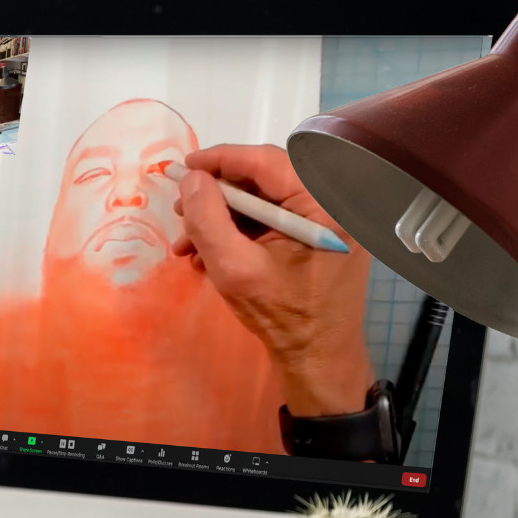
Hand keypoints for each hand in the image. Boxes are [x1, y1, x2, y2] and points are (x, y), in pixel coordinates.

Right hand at [171, 144, 374, 416]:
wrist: (319, 357)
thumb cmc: (282, 316)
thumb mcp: (234, 268)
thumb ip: (208, 218)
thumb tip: (192, 178)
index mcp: (326, 204)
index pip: (267, 162)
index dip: (221, 160)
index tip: (184, 167)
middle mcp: (335, 202)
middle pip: (265, 178)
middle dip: (218, 194)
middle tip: (182, 210)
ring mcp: (330, 219)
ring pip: (266, 199)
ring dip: (223, 216)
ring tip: (189, 243)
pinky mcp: (321, 234)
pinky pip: (275, 218)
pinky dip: (241, 230)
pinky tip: (210, 253)